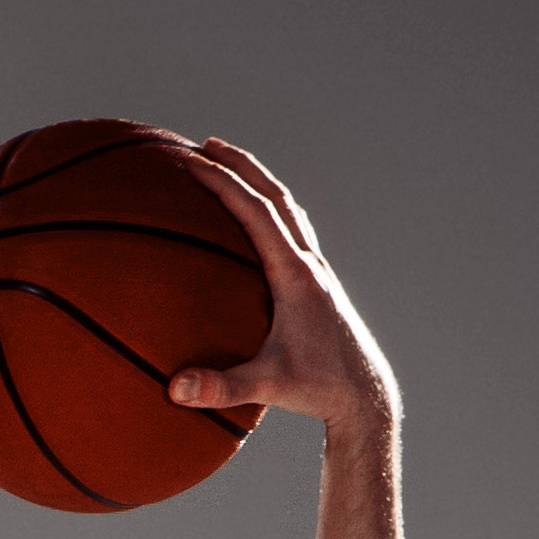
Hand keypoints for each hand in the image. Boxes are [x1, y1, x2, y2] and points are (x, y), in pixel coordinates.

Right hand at [167, 140, 396, 430]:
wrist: (365, 394)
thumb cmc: (318, 389)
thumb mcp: (267, 388)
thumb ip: (221, 388)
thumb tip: (174, 390)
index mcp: (295, 276)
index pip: (257, 213)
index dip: (224, 183)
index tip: (192, 162)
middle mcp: (310, 263)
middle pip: (275, 196)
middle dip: (241, 166)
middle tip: (206, 144)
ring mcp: (317, 270)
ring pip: (287, 209)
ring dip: (258, 183)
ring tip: (230, 169)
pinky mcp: (318, 283)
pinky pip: (291, 232)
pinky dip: (269, 212)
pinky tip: (253, 221)